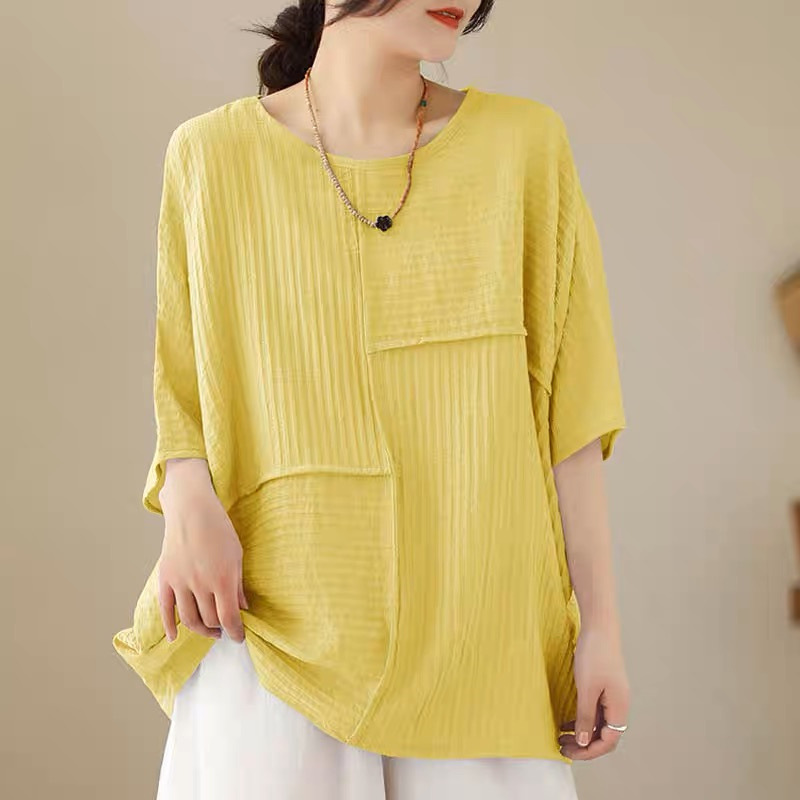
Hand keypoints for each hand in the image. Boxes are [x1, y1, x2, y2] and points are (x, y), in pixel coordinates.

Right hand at [157, 460, 248, 643]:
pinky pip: (165, 609)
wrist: (191, 509)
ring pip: (189, 619)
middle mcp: (200, 584)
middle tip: (225, 629)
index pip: (228, 617)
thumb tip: (241, 608)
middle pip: (210, 620)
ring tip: (210, 630)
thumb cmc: (219, 529)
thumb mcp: (237, 555)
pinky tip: (174, 636)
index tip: (239, 637)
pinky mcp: (165, 578)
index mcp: (222, 578)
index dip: (235, 632)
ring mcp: (180, 582)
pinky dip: (169, 626)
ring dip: (200, 630)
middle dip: (220, 628)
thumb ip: (237, 584)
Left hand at [558, 623, 629, 759]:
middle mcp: (619, 704)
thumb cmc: (594, 654)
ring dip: (581, 731)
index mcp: (619, 707)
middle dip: (583, 744)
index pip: (608, 741)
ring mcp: (612, 695)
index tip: (569, 752)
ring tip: (561, 735)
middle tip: (562, 746)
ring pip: (598, 723)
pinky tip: (567, 719)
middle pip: (604, 735)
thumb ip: (585, 716)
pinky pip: (595, 710)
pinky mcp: (604, 686)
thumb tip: (584, 742)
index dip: (588, 751)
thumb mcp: (586, 689)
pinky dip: (582, 718)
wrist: (599, 626)